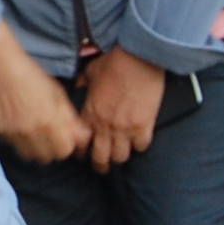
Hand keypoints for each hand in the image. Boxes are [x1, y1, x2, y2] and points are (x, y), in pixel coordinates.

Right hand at [0, 47, 86, 165]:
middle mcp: (31, 131)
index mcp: (50, 121)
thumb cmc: (32, 76)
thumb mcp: (58, 94)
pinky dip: (19, 141)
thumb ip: (70, 119)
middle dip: (52, 149)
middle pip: (48, 158)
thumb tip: (83, 138)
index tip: (64, 137)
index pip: (64, 151)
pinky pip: (14, 146)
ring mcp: (14, 133)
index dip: (66, 145)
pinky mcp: (0, 132)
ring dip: (35, 149)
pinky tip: (19, 125)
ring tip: (34, 132)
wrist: (1, 67)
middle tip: (50, 135)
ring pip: (30, 156)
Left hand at [77, 48, 165, 173]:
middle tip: (101, 167)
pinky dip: (139, 146)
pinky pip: (141, 147)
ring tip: (120, 156)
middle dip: (99, 165)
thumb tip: (79, 84)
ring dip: (119, 157)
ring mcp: (125, 128)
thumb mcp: (92, 70)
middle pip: (100, 157)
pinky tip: (138, 143)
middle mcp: (105, 125)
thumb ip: (84, 81)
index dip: (81, 152)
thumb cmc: (115, 61)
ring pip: (120, 157)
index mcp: (90, 113)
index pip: (81, 143)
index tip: (83, 154)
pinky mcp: (144, 125)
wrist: (139, 57)